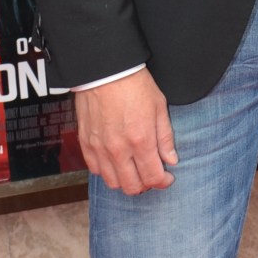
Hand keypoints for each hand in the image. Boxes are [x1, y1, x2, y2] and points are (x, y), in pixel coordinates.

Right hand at [74, 68, 177, 193]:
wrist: (105, 70)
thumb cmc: (133, 84)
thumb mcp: (159, 107)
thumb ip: (165, 138)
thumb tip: (171, 159)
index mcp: (141, 141)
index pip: (153, 178)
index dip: (163, 181)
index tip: (167, 177)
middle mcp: (118, 149)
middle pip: (132, 187)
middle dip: (146, 185)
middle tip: (151, 174)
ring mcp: (100, 148)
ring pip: (113, 183)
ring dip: (126, 181)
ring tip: (134, 169)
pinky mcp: (86, 143)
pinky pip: (96, 170)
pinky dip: (107, 171)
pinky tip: (116, 162)